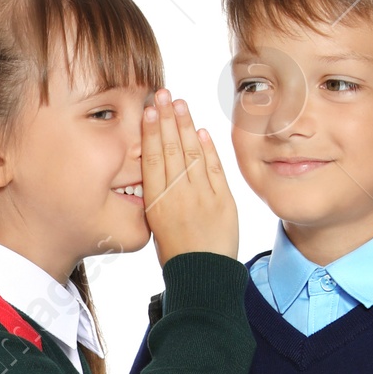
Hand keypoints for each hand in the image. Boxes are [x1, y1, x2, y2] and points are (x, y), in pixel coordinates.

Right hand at [140, 88, 238, 265]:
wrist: (203, 279)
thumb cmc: (177, 256)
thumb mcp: (157, 227)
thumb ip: (158, 197)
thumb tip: (157, 170)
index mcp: (156, 204)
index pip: (152, 159)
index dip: (151, 131)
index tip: (149, 110)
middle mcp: (177, 197)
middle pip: (171, 149)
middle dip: (166, 118)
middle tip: (163, 94)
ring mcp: (201, 197)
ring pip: (192, 154)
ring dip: (186, 125)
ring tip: (180, 104)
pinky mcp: (223, 201)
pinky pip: (214, 169)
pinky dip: (208, 149)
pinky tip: (202, 131)